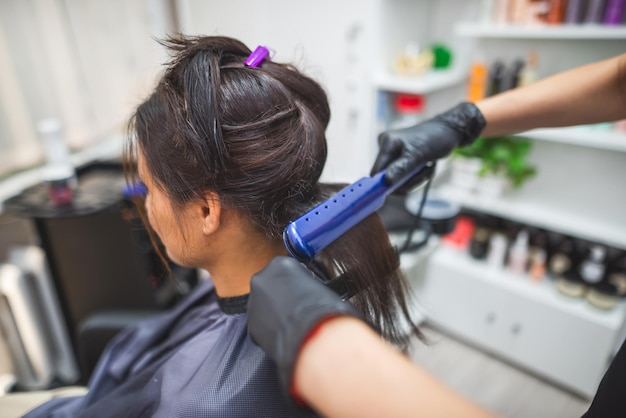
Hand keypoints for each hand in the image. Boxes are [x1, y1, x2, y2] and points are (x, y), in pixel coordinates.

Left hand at [247, 257, 359, 394]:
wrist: (313, 338)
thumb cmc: (324, 310)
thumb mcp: (324, 287)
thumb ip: (312, 286)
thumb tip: (316, 294)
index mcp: (280, 264)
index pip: (288, 269)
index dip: (299, 282)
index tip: (305, 292)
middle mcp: (262, 279)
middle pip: (273, 285)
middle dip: (283, 295)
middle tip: (299, 307)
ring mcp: (253, 303)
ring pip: (265, 304)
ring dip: (276, 311)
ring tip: (294, 323)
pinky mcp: (250, 325)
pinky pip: (262, 324)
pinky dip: (271, 328)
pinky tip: (287, 333)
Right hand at [371, 102, 485, 191]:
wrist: (449, 131)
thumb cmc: (436, 138)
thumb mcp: (419, 155)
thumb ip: (401, 168)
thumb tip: (386, 182)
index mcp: (387, 143)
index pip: (375, 172)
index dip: (383, 184)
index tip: (401, 188)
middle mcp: (386, 147)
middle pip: (386, 178)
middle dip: (404, 182)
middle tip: (421, 174)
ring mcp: (392, 153)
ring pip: (395, 179)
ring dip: (412, 180)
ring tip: (425, 169)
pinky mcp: (400, 158)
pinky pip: (402, 176)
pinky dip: (413, 177)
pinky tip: (424, 168)